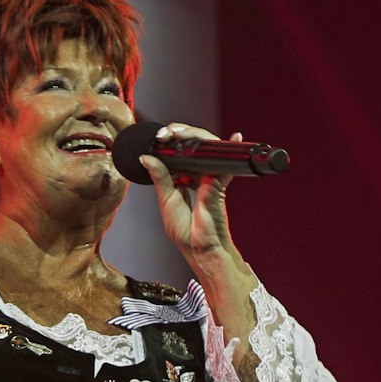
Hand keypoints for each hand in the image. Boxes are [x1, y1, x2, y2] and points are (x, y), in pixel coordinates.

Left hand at [144, 123, 241, 262]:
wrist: (201, 249)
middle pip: (193, 147)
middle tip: (168, 133)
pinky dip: (229, 150)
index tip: (161, 137)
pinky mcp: (220, 185)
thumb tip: (146, 157)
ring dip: (196, 136)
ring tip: (181, 133)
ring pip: (207, 150)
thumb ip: (160, 177)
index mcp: (179, 179)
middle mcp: (195, 176)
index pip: (176, 153)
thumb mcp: (166, 201)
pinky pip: (225, 165)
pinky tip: (234, 138)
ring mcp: (209, 178)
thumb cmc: (185, 231)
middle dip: (182, 134)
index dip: (170, 141)